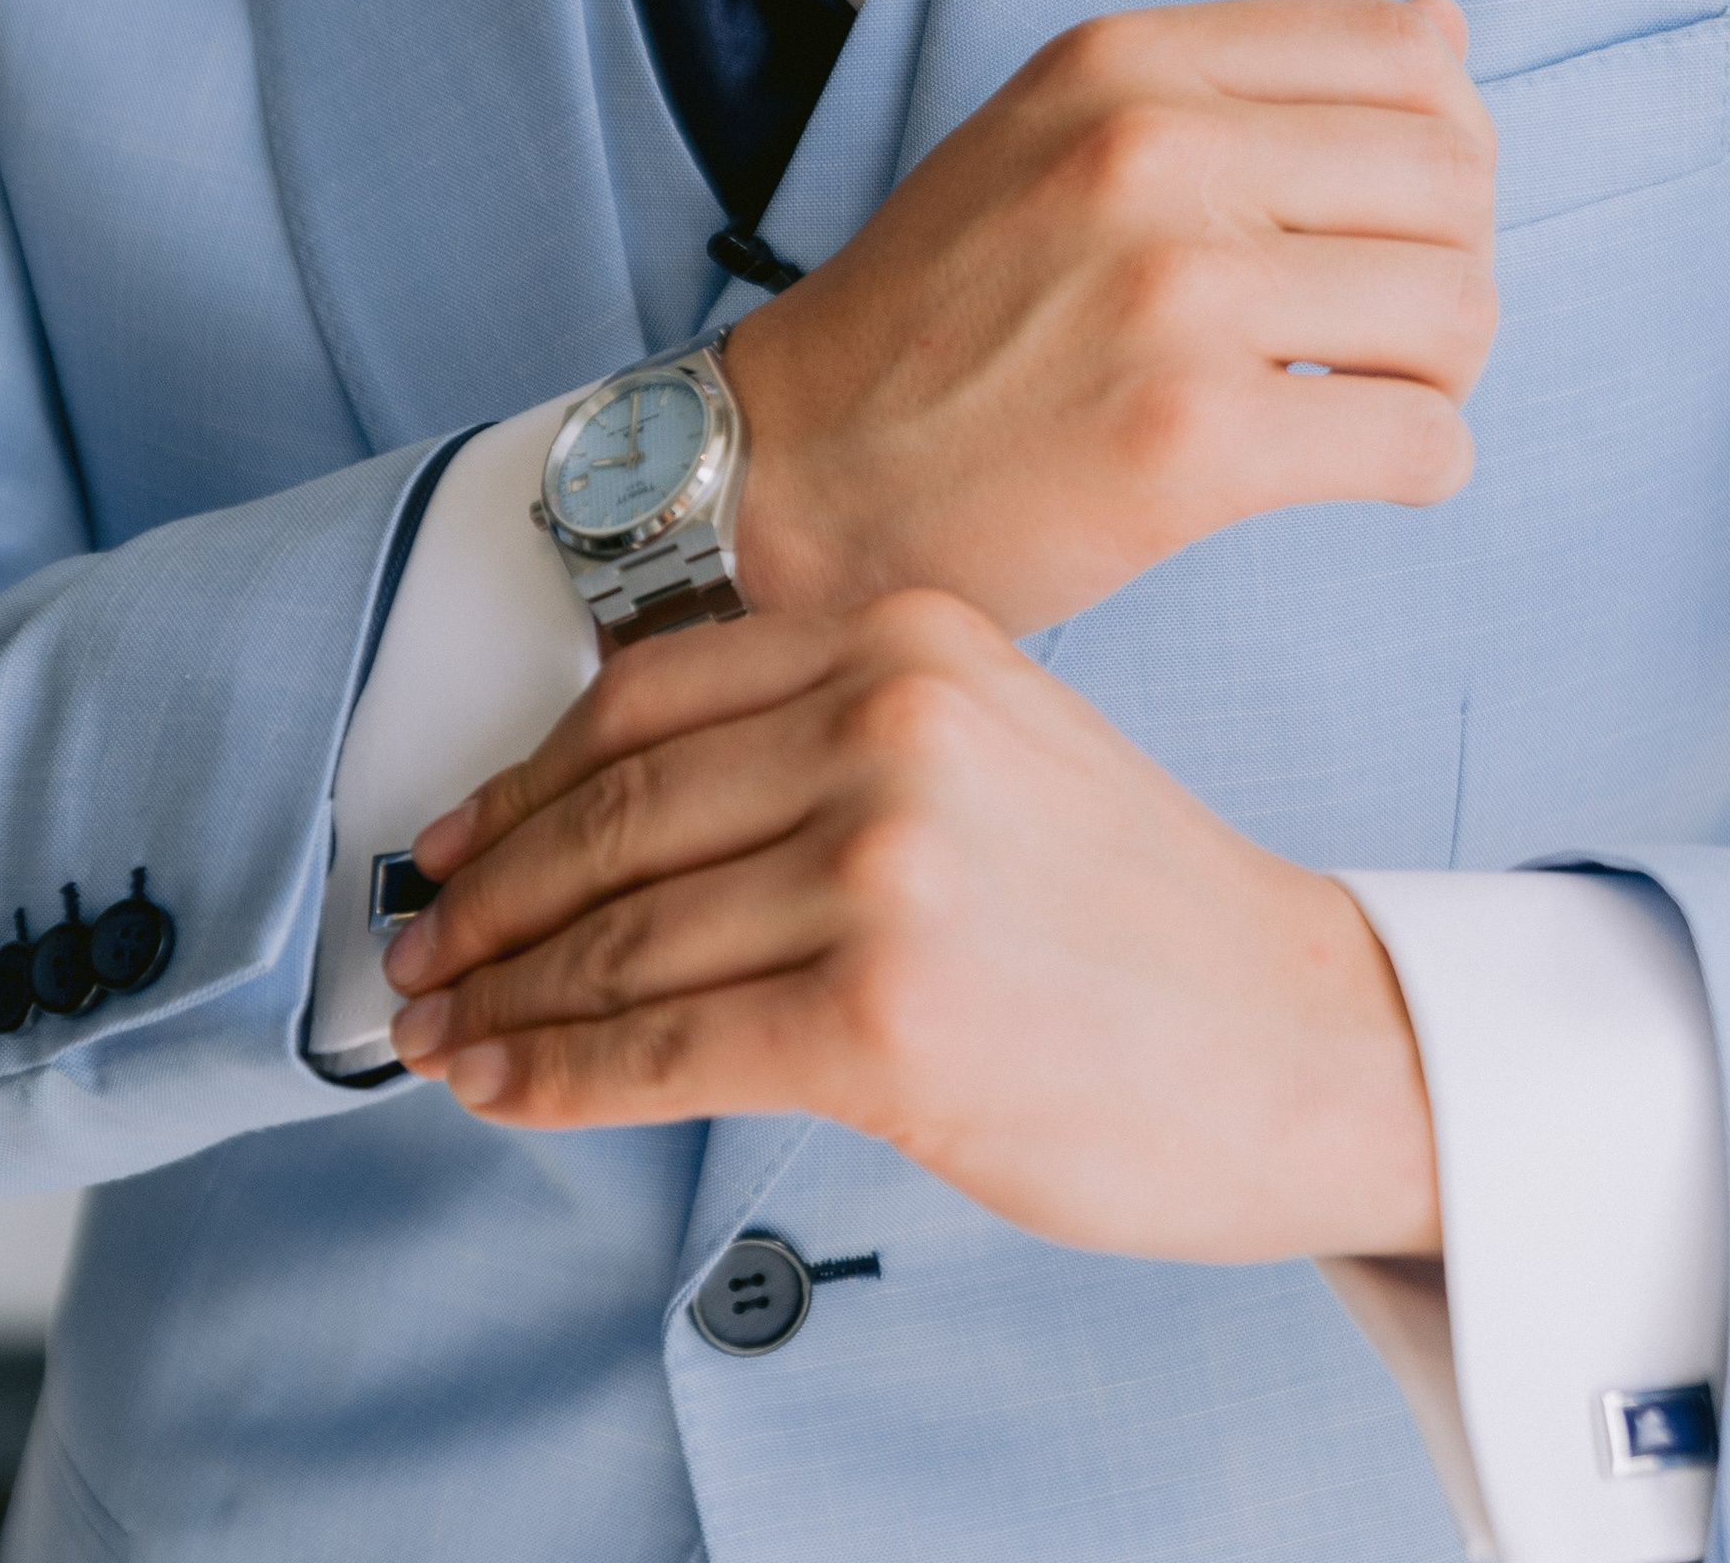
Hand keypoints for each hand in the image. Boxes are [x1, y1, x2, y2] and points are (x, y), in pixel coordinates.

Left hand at [382, 592, 1440, 1265]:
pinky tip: (502, 1090)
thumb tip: (603, 825)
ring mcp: (887, 865)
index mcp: (906, 639)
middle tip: (421, 956)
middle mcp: (888, 725)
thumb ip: (816, 746)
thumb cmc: (1135, 914)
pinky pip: (662, 1044)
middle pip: (615, 813)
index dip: (520, 782)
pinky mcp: (884, 1013)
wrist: (1307, 1037)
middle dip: (488, 900)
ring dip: (506, 999)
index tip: (454, 843)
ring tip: (443, 1036)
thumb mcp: (989, 746)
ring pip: (622, 935)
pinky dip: (556, 1075)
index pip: (644, 699)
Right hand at [723, 0, 1494, 634]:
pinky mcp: (1189, 440)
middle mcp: (1150, 154)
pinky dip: (1417, 466)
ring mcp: (1173, 296)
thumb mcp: (1053, 136)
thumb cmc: (934, 316)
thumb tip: (1446, 31)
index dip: (1441, 143)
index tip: (1385, 219)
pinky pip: (1418, 443)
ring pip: (1456, 309)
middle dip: (1447, 263)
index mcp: (1124, 65)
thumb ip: (1236, 81)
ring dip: (1437, 372)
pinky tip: (1349, 469)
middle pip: (1453, 180)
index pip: (1406, 53)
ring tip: (1361, 400)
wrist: (794, 467)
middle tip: (1382, 331)